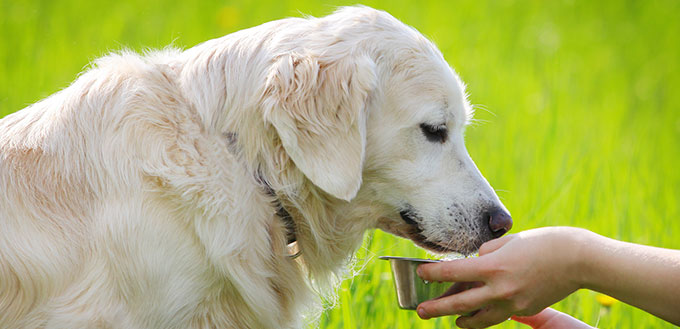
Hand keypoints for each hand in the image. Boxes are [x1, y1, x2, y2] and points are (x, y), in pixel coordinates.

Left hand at [416, 227, 591, 327]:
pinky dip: (486, 317)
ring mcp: (513, 304)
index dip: (432, 274)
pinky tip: (479, 314)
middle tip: (421, 311)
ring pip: (479, 320)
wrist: (578, 259)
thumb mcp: (508, 242)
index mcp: (493, 267)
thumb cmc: (543, 242)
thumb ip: (486, 254)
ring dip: (462, 321)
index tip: (421, 273)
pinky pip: (498, 316)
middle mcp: (500, 289)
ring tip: (452, 320)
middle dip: (437, 308)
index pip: (452, 273)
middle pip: (460, 304)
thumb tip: (474, 264)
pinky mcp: (525, 310)